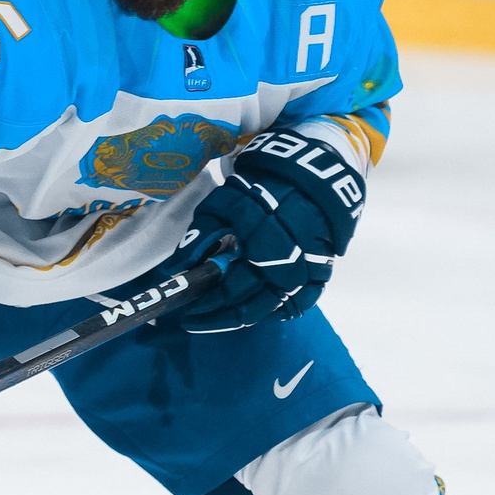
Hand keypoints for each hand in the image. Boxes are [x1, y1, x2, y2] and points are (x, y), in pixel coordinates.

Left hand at [171, 129, 366, 333]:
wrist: (307, 175)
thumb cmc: (258, 189)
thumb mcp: (220, 207)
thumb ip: (198, 240)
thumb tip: (174, 271)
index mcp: (261, 255)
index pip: (230, 294)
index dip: (208, 307)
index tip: (188, 313)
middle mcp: (286, 272)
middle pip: (251, 309)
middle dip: (221, 318)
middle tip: (200, 319)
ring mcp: (307, 275)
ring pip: (274, 310)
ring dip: (247, 316)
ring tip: (224, 314)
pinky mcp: (321, 273)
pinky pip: (300, 304)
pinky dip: (277, 310)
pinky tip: (258, 307)